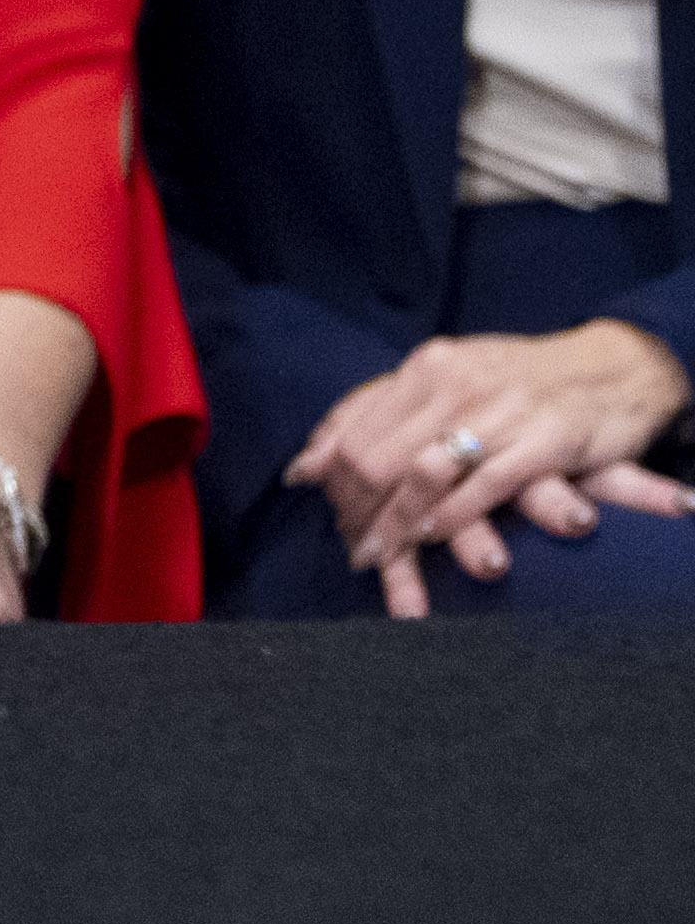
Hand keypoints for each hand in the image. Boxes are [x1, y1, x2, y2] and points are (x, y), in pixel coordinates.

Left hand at [289, 321, 694, 616]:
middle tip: (355, 547)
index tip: (331, 514)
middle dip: (358, 511)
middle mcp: (458, 384)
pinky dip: (450, 517)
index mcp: (429, 368)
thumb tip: (304, 463)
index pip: (357, 432)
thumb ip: (378, 414)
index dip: (335, 481)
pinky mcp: (548, 440)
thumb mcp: (448, 380)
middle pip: (379, 458)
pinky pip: (483, 487)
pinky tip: (432, 538)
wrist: (619, 367)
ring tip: (379, 556)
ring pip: (423, 475)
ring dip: (395, 525)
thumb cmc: (522, 382)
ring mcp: (503, 411)